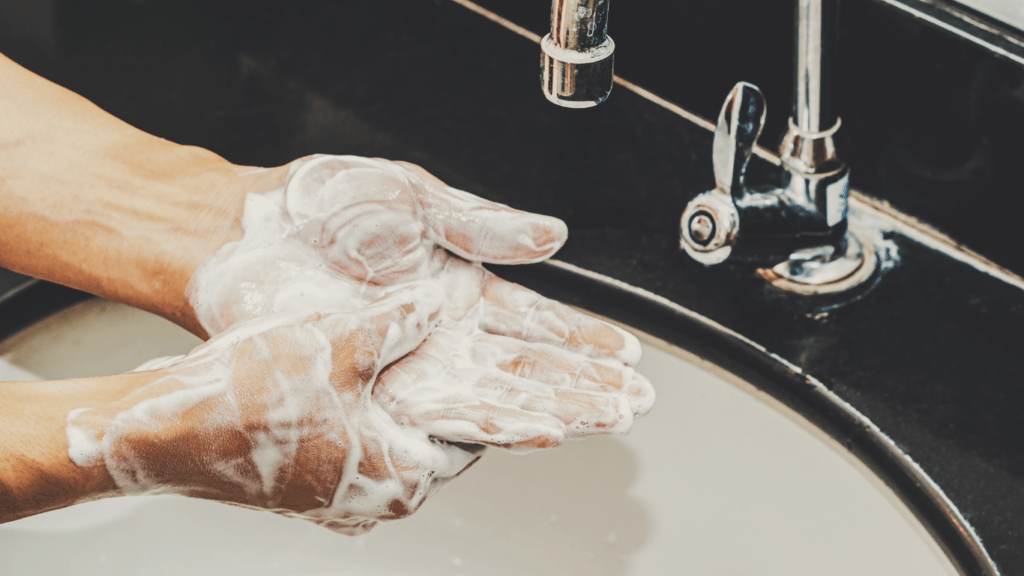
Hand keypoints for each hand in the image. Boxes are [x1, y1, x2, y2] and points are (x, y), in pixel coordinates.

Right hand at [65, 286, 481, 534]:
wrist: (161, 431)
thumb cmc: (249, 401)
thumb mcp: (345, 340)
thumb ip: (403, 320)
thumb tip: (436, 304)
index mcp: (400, 478)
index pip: (466, 435)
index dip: (468, 389)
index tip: (467, 358)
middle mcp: (371, 502)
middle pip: (422, 436)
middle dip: (423, 390)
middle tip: (423, 345)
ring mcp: (332, 500)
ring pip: (380, 439)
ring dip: (381, 399)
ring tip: (375, 353)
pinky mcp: (299, 489)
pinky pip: (342, 445)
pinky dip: (346, 413)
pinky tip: (329, 375)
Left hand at [187, 156, 654, 450]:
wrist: (247, 234)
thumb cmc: (324, 207)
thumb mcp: (416, 200)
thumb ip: (484, 225)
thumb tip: (553, 235)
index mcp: (461, 284)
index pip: (538, 320)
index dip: (586, 338)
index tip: (628, 356)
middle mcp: (444, 331)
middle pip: (529, 365)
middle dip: (586, 383)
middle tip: (634, 402)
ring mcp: (414, 361)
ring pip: (498, 392)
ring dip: (555, 407)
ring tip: (604, 419)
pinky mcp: (380, 382)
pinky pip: (444, 409)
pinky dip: (493, 420)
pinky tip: (534, 429)